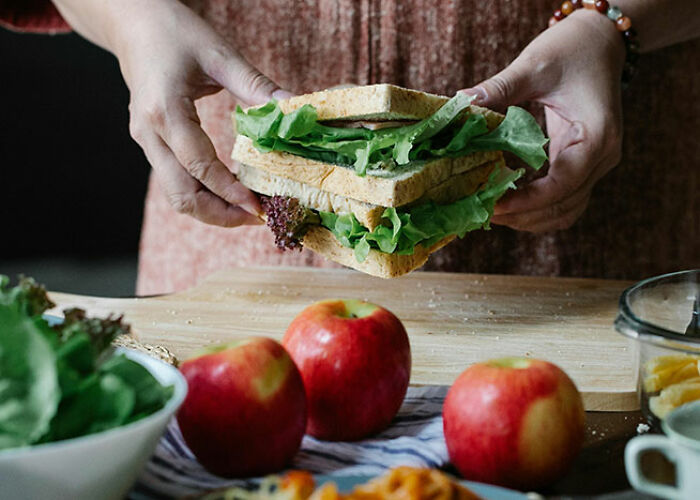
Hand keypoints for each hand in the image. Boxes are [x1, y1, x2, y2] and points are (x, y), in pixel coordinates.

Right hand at [111, 0, 289, 225]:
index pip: (198, 166)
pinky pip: (175, 181)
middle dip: (221, 214)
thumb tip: (294, 107)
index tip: (259, 207)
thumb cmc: (173, 32)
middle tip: (257, 217)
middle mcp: (149, 133)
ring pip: (176, 195)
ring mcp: (145, 141)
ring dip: (211, 210)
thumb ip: (256, 86)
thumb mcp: (219, 54)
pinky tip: (230, 191)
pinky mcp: (151, 144)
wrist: (132, 22)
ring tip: (247, 210)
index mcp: (164, 111)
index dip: (229, 192)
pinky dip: (202, 194)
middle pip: (181, 195)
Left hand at [461, 10, 624, 231]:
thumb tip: (461, 103)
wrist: (599, 40)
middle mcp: (602, 157)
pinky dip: (536, 206)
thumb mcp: (534, 66)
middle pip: (564, 206)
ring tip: (491, 211)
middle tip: (482, 212)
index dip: (526, 202)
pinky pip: (563, 199)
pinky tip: (507, 200)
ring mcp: (595, 164)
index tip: (492, 205)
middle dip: (522, 215)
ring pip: (565, 210)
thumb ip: (500, 88)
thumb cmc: (572, 48)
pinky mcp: (583, 164)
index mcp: (596, 137)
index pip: (562, 185)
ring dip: (529, 217)